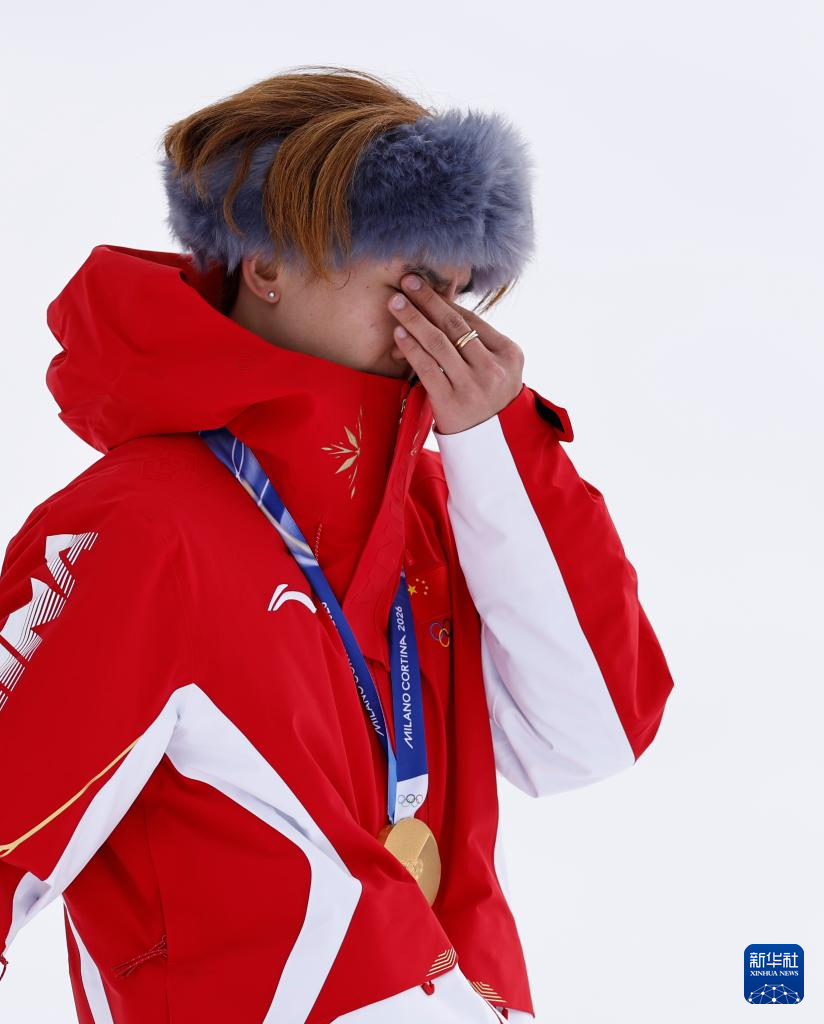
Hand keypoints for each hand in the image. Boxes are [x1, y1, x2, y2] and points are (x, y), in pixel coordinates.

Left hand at [387, 274, 524, 434]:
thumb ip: (479, 342)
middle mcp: (494, 368)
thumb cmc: (489, 398)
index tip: (423, 285)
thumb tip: (442, 305)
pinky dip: (411, 348)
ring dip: (414, 320)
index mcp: (510, 353)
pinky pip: (427, 368)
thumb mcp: (498, 368)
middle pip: (454, 326)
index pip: (472, 320)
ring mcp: (473, 386)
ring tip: (396, 304)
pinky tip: (399, 335)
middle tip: (406, 282)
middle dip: (428, 301)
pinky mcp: (452, 402)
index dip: (444, 301)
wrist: (490, 444)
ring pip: (438, 343)